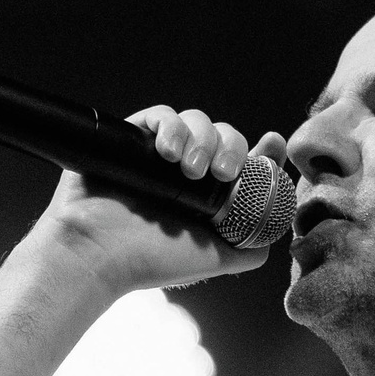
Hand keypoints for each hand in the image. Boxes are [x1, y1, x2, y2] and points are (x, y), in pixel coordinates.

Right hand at [45, 105, 290, 293]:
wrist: (99, 254)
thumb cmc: (150, 261)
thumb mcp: (214, 259)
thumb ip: (249, 248)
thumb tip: (275, 232)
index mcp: (208, 195)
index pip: (244, 162)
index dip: (264, 152)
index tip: (273, 144)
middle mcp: (184, 172)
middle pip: (224, 136)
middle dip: (229, 149)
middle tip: (222, 174)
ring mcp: (157, 154)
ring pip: (197, 121)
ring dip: (202, 139)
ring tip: (188, 169)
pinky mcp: (131, 138)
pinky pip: (160, 114)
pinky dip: (171, 126)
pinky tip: (168, 152)